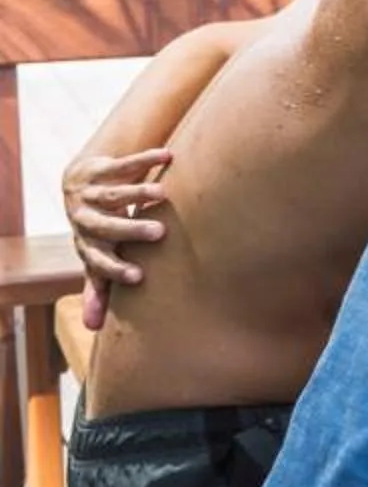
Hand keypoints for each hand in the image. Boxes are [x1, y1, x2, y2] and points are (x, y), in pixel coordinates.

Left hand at [65, 147, 174, 322]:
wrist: (79, 182)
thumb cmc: (96, 227)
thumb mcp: (97, 254)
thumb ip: (98, 286)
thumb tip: (93, 329)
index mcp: (87, 242)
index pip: (97, 259)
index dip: (115, 268)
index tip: (139, 277)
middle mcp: (85, 217)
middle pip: (104, 225)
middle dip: (130, 229)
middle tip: (159, 232)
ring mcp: (91, 191)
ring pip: (113, 191)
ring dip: (137, 192)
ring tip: (163, 195)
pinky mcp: (100, 167)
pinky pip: (123, 162)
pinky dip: (146, 158)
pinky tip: (169, 157)